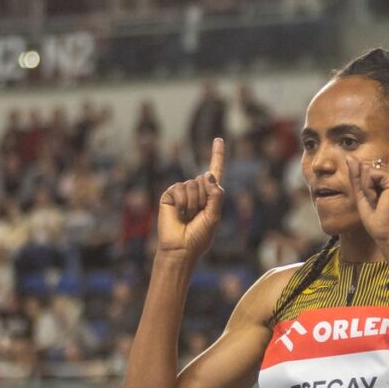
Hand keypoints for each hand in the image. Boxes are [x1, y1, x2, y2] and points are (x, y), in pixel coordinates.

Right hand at [157, 138, 224, 256]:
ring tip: (188, 217)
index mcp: (210, 195)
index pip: (215, 171)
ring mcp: (182, 192)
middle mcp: (196, 190)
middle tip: (197, 215)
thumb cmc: (199, 236)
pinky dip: (182, 204)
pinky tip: (179, 215)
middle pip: (204, 179)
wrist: (181, 248)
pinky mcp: (169, 194)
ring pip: (193, 184)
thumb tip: (207, 174)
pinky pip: (179, 189)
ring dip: (193, 204)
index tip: (218, 138)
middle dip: (204, 198)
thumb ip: (216, 195)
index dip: (217, 155)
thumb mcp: (214, 216)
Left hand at [346, 107, 388, 246]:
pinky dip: (369, 188)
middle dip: (363, 183)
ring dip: (365, 187)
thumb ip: (357, 176)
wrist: (387, 236)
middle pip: (368, 164)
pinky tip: (379, 199)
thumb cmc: (377, 221)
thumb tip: (350, 157)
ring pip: (368, 169)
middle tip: (374, 202)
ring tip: (376, 202)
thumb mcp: (362, 196)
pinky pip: (370, 175)